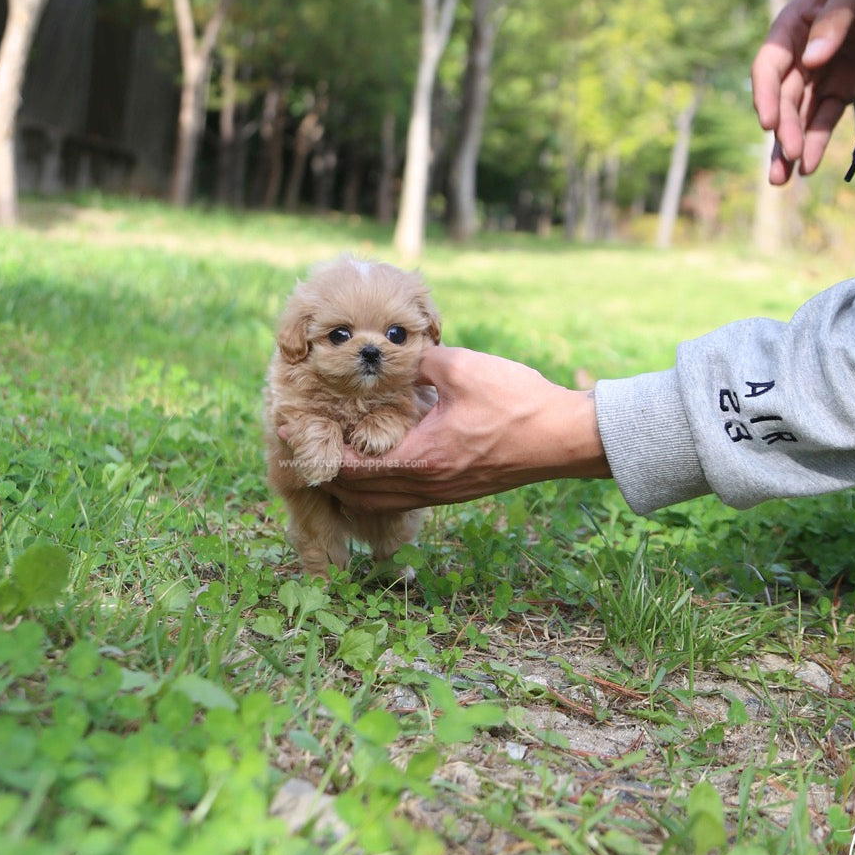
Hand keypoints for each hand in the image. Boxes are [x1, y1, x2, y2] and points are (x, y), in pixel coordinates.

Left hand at [322, 345, 609, 512]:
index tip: (291, 434)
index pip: (352, 468)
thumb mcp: (462, 369)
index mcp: (421, 459)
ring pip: (380, 501)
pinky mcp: (456, 491)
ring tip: (332, 459)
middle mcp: (426, 484)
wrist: (564, 437)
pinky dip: (379, 487)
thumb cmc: (517, 403)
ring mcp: (442, 493)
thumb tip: (393, 354)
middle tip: (303, 450)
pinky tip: (377, 465)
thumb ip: (419, 361)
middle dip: (327, 474)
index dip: (318, 452)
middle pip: (358, 493)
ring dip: (352, 485)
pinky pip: (403, 497)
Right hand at [751, 0, 854, 183]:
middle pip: (783, 99)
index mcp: (790, 28)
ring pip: (797, 117)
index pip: (768, 66)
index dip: (765, 95)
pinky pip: (824, 120)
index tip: (768, 122)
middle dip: (784, 129)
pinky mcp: (839, 90)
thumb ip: (834, 20)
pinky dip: (816, 143)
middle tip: (790, 155)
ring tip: (784, 179)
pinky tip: (808, 167)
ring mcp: (817, 76)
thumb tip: (812, 60)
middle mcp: (797, 57)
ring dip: (790, 147)